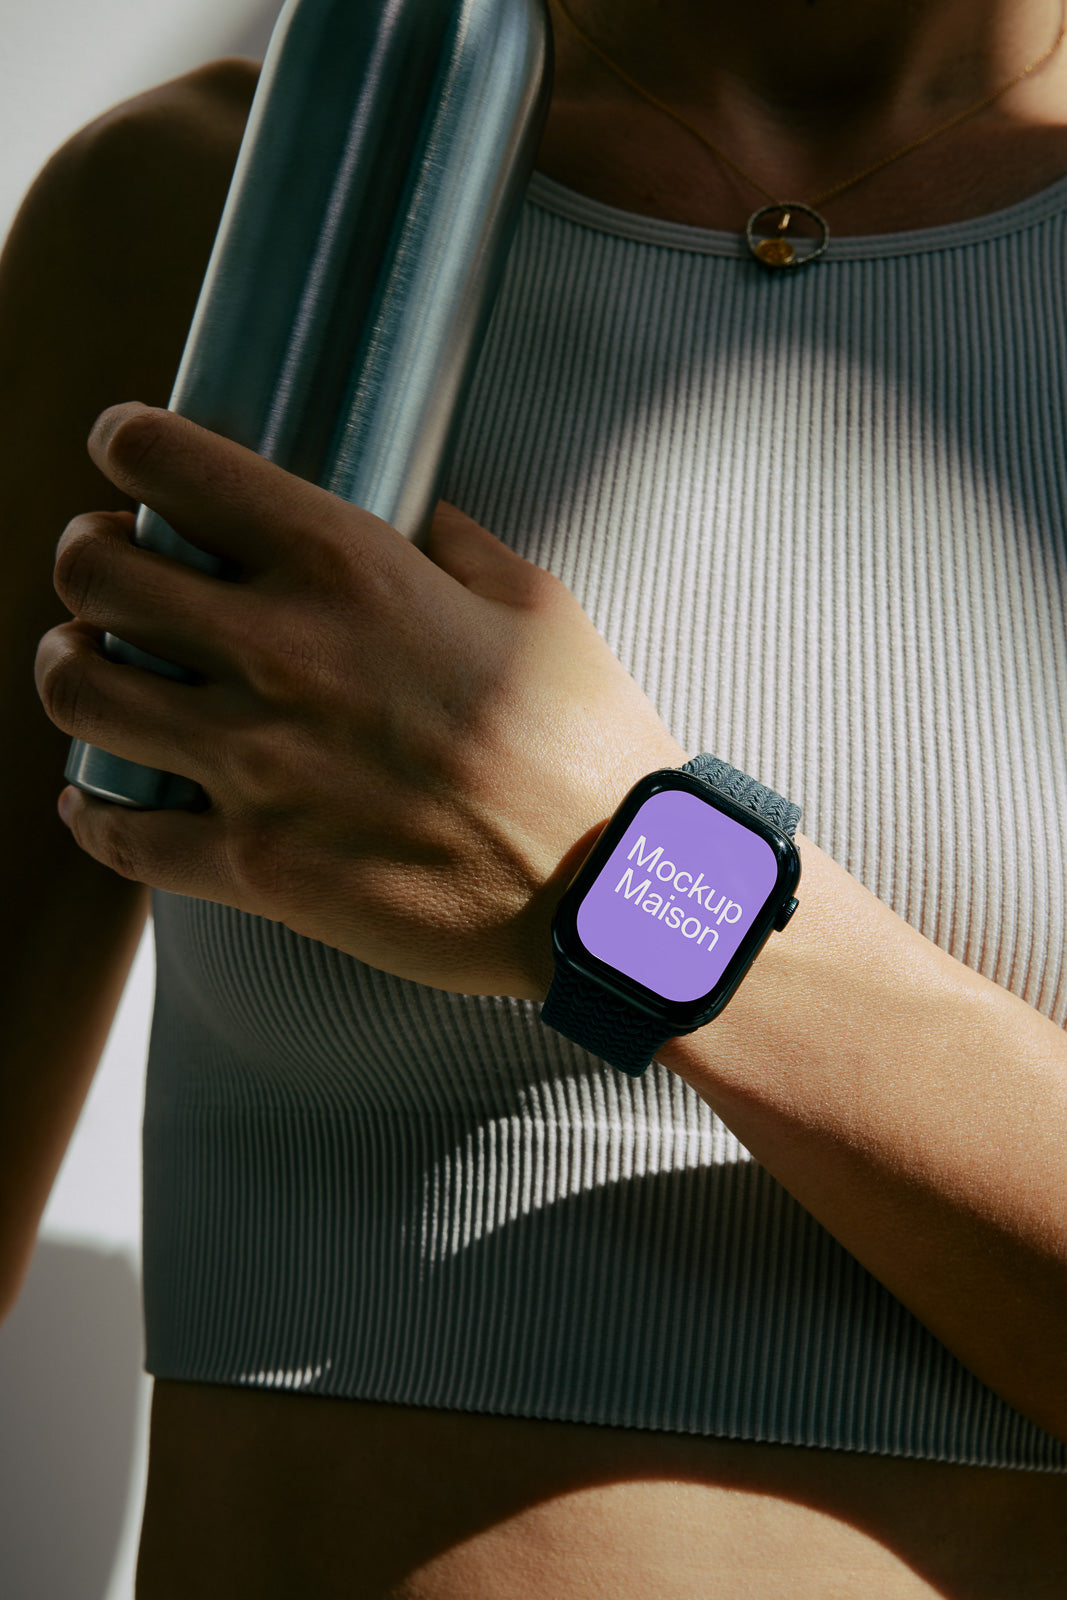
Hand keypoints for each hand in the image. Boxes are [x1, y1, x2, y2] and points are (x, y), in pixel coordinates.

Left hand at [36, 403, 685, 997]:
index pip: (175, 466)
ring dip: (73, 668)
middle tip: (111, 570)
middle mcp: (283, 654)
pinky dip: (94, 811)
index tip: (125, 452)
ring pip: (79, 691)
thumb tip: (413, 517)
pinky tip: (101, 795)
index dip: (128, 443)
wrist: (608, 889)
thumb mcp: (536, 604)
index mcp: (349, 569)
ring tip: (98, 668)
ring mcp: (260, 766)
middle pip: (95, 573)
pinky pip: (118, 835)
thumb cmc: (584, 743)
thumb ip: (453, 543)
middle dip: (87, 558)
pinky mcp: (257, 866)